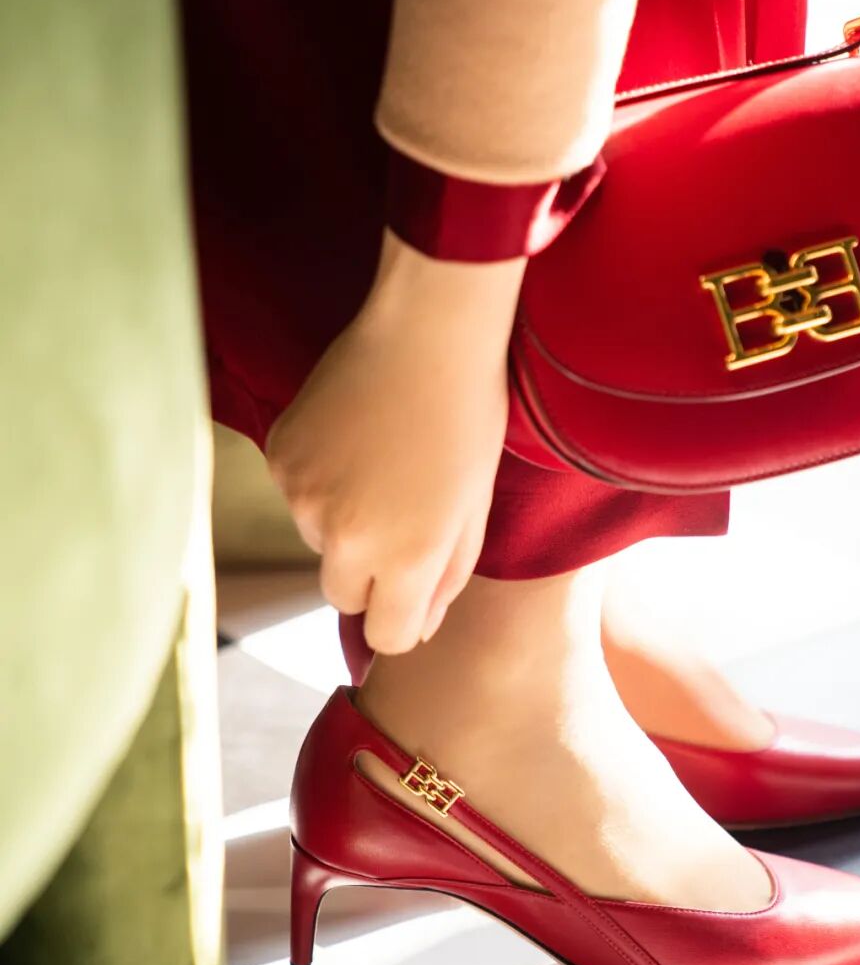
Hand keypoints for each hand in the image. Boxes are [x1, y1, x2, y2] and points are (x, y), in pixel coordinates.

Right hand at [265, 231, 524, 652]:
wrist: (427, 329)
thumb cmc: (468, 417)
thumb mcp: (475, 508)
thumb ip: (446, 578)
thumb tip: (416, 627)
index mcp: (406, 556)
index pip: (386, 635)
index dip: (402, 617)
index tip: (414, 590)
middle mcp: (345, 537)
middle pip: (343, 597)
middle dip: (369, 575)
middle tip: (401, 517)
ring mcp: (303, 496)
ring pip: (317, 541)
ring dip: (343, 520)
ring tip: (382, 461)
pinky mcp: (280, 457)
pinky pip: (296, 494)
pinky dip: (320, 479)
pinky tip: (353, 436)